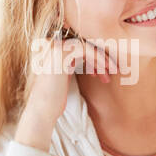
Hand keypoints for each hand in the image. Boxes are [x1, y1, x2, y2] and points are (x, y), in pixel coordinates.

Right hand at [16, 36, 118, 150]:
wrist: (42, 110)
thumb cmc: (54, 99)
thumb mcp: (64, 77)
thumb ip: (72, 65)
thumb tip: (90, 60)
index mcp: (51, 50)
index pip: (78, 47)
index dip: (93, 58)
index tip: (103, 71)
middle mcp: (51, 45)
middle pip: (83, 45)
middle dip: (99, 58)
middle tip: (112, 70)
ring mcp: (55, 47)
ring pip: (86, 46)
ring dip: (101, 59)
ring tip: (112, 72)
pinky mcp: (61, 52)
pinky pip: (86, 50)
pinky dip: (98, 59)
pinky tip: (104, 71)